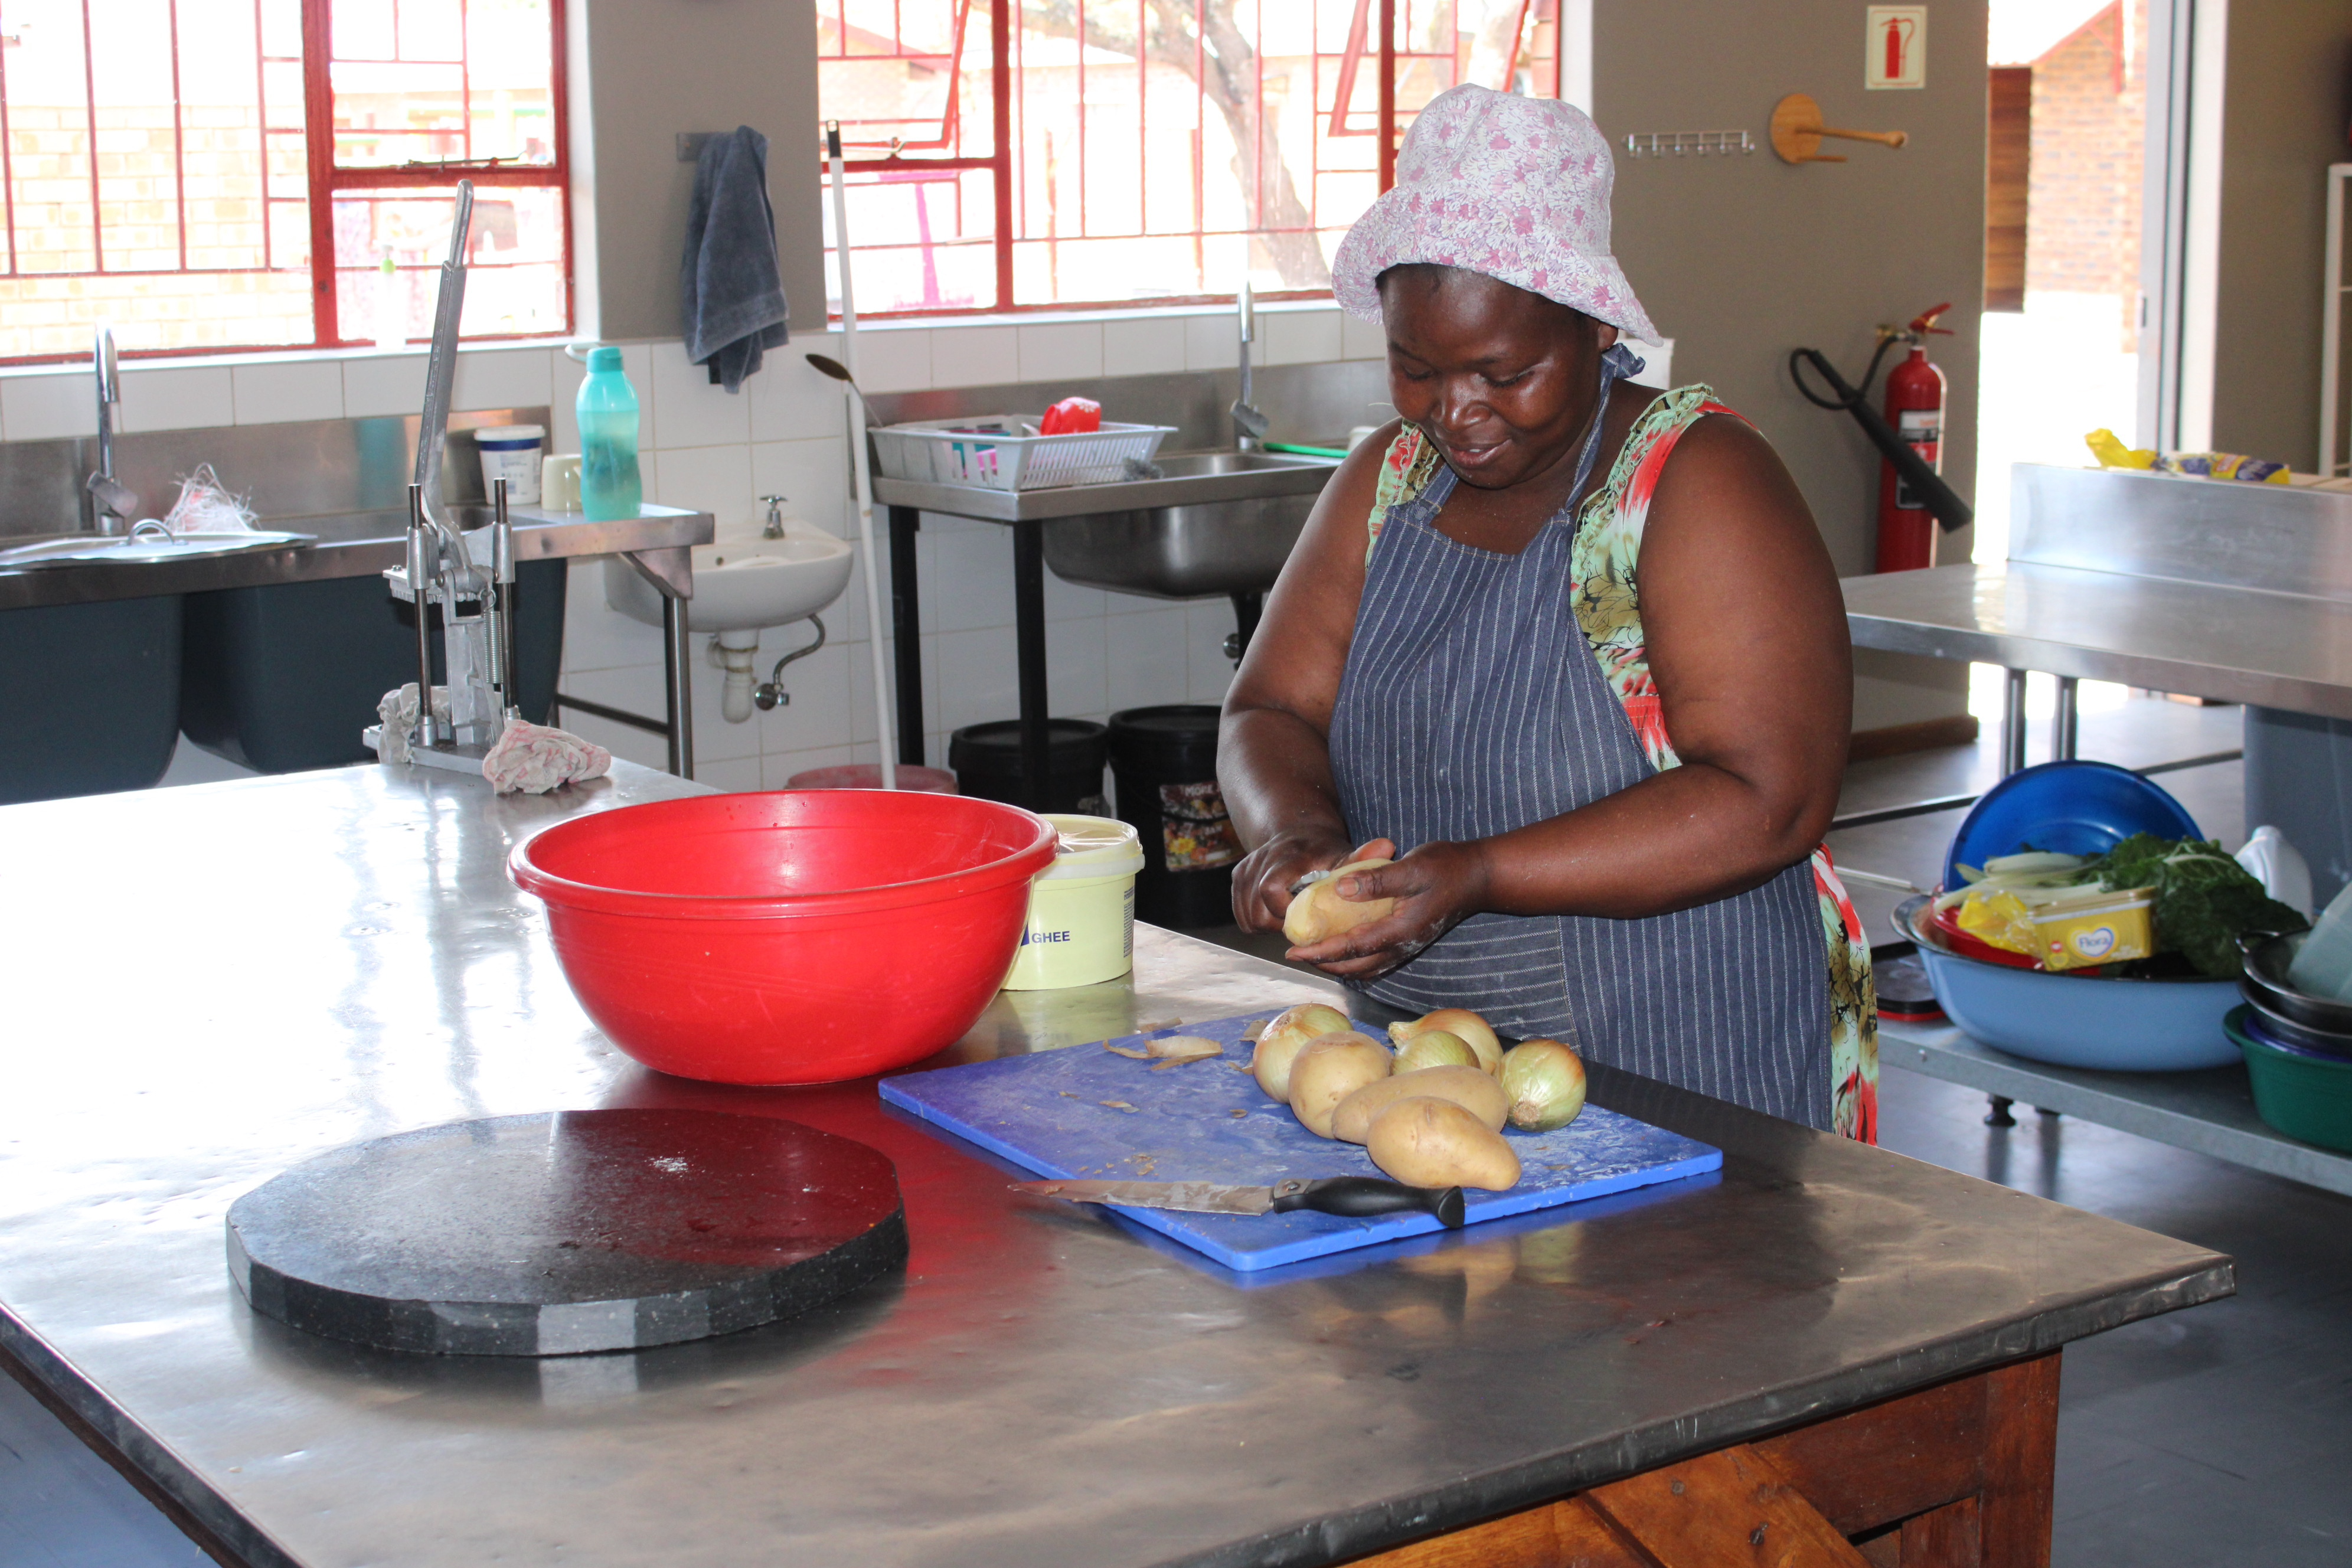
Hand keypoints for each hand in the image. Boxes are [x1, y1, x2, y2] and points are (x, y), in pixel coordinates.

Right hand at [1231, 831, 1388, 933]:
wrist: (1297, 831)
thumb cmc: (1325, 850)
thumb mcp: (1344, 853)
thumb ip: (1361, 857)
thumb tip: (1388, 847)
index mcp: (1286, 856)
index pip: (1271, 891)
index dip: (1286, 912)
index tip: (1307, 918)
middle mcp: (1260, 860)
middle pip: (1257, 911)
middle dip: (1280, 924)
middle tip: (1303, 924)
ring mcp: (1244, 870)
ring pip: (1248, 917)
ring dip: (1270, 924)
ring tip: (1293, 919)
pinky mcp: (1236, 879)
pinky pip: (1242, 915)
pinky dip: (1259, 921)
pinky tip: (1279, 914)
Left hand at [1286, 839, 1491, 979]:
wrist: (1479, 876)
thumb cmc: (1447, 867)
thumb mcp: (1411, 868)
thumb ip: (1376, 881)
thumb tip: (1339, 889)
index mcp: (1399, 930)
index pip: (1350, 948)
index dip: (1319, 951)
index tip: (1293, 951)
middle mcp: (1401, 945)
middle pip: (1355, 966)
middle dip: (1323, 962)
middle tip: (1296, 954)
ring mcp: (1406, 945)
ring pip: (1365, 968)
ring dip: (1338, 965)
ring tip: (1314, 954)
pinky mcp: (1409, 940)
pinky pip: (1376, 960)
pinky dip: (1355, 961)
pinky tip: (1344, 950)